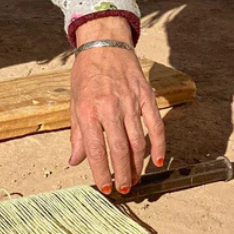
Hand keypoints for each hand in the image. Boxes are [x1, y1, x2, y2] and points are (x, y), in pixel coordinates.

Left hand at [69, 17, 165, 193]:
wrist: (104, 45)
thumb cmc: (86, 74)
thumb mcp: (74, 102)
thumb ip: (78, 134)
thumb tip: (75, 160)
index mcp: (88, 111)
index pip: (96, 150)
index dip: (101, 172)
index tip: (105, 187)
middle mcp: (109, 107)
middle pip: (120, 149)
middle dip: (122, 173)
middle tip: (123, 188)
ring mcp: (130, 102)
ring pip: (138, 141)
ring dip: (138, 164)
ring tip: (134, 178)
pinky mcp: (145, 96)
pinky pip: (156, 125)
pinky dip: (159, 145)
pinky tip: (158, 160)